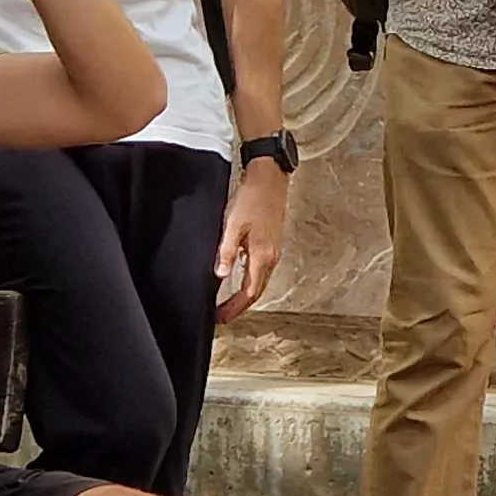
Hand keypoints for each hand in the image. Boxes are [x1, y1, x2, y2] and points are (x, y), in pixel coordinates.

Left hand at [215, 165, 288, 323]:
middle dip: (240, 306)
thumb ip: (226, 252)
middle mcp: (271, 257)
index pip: (249, 292)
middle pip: (257, 291)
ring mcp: (274, 251)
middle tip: (223, 315)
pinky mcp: (272, 243)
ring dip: (246, 294)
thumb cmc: (252, 198)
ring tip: (229, 301)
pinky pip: (262, 269)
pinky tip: (240, 276)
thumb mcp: (233, 225)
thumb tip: (221, 275)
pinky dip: (251, 280)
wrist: (270, 179)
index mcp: (262, 256)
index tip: (221, 317)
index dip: (235, 308)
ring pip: (260, 281)